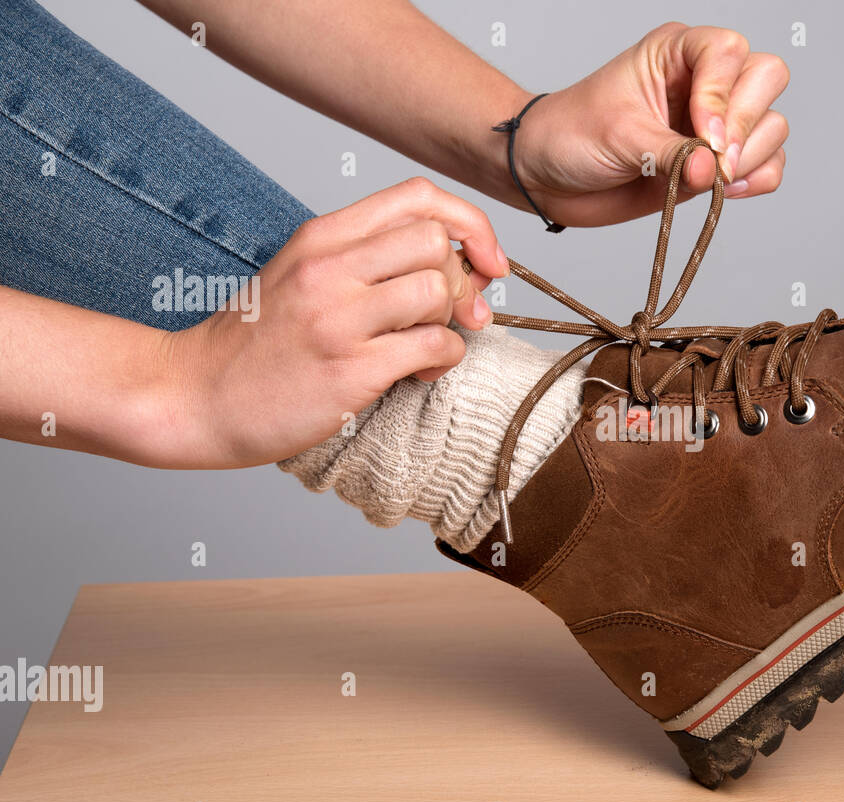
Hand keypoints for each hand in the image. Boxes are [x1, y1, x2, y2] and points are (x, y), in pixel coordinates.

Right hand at [167, 177, 508, 467]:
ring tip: (425, 346)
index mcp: (321, 237)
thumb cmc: (255, 342)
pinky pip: (434, 346)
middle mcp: (329, 268)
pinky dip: (444, 360)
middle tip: (450, 313)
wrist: (194, 396)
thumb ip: (365, 257)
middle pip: (436, 241)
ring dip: (451, 322)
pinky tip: (419, 372)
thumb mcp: (299, 273)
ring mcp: (338, 318)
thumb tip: (452, 257)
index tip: (481, 259)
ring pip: (439, 289)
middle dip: (462, 279)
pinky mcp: (350, 368)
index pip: (419, 196)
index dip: (470, 223)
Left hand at [510, 22, 790, 225]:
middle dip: (744, 125)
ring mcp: (714, 124)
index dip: (722, 94)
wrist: (551, 176)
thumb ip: (671, 153)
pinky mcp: (717, 164)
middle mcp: (703, 82)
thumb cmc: (572, 136)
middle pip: (766, 79)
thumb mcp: (620, 136)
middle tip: (712, 160)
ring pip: (772, 125)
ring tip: (712, 180)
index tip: (700, 135)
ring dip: (751, 157)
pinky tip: (725, 191)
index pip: (730, 51)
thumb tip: (713, 171)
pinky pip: (766, 166)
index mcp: (677, 52)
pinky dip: (758, 179)